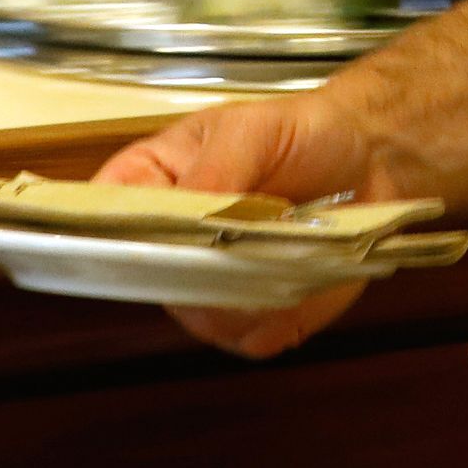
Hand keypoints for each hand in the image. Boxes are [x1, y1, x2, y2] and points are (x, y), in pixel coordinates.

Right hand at [97, 92, 391, 359]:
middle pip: (147, 283)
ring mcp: (207, 287)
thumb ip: (218, 168)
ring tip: (284, 254)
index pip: (99, 220)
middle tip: (239, 250)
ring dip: (243, 298)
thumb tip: (192, 214)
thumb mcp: (253, 129)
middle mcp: (168, 246)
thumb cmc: (298, 132)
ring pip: (198, 318)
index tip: (142, 243)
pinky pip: (249, 338)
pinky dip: (278, 318)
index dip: (108, 238)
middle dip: (192, 275)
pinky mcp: (254, 317)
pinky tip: (302, 282)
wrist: (368, 159)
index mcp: (148, 185)